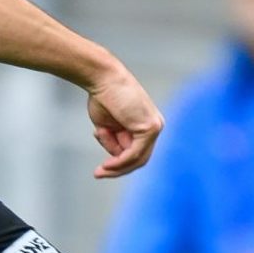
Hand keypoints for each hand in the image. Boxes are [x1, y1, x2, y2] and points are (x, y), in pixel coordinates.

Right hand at [86, 53, 163, 179]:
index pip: (136, 152)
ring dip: (117, 167)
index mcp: (146, 124)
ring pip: (138, 158)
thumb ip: (115, 141)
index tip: (101, 168)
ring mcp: (155, 126)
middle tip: (98, 173)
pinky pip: (135, 153)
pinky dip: (121, 161)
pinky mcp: (150, 128)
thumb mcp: (107, 126)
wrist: (102, 78)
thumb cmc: (103, 97)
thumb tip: (117, 156)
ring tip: (101, 171)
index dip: (118, 163)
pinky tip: (107, 165)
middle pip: (139, 158)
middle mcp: (154, 125)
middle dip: (118, 168)